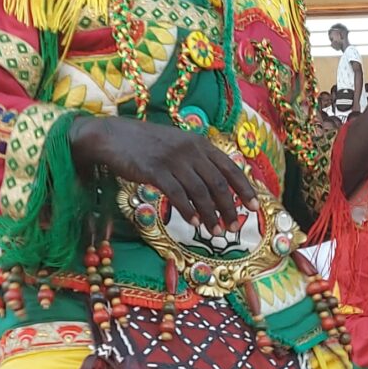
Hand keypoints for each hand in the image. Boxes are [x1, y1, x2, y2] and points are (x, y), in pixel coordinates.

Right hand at [68, 116, 257, 233]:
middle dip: (229, 208)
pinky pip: (177, 194)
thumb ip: (197, 160)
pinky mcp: (155, 171)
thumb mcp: (178, 145)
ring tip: (216, 232)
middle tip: (233, 228)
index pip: (230, 167)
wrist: (113, 136)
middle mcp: (190, 150)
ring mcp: (173, 160)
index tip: (254, 207)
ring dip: (210, 215)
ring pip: (200, 192)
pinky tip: (193, 223)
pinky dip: (188, 211)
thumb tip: (217, 186)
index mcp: (200, 143)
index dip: (244, 189)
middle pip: (218, 183)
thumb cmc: (146, 144)